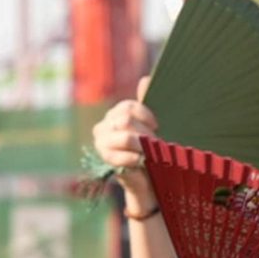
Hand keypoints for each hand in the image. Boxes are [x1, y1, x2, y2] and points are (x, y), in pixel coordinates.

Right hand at [91, 77, 158, 197]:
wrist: (148, 178)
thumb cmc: (152, 149)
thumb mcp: (152, 125)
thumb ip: (147, 102)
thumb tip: (145, 79)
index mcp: (115, 114)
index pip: (127, 107)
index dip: (145, 115)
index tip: (157, 125)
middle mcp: (103, 126)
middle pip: (125, 120)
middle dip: (145, 133)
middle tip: (156, 144)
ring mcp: (101, 143)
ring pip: (125, 137)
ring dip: (143, 147)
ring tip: (150, 154)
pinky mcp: (104, 160)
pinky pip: (121, 156)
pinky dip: (136, 160)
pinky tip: (142, 163)